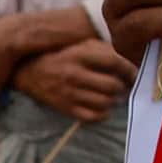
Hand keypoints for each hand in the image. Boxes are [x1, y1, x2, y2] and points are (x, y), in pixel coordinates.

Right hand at [15, 38, 135, 123]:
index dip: (130, 70)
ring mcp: (69, 93)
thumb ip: (104, 50)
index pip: (116, 62)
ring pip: (106, 102)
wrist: (28, 71)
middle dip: (123, 87)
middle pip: (113, 86)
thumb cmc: (62, 56)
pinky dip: (103, 113)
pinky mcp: (65, 108)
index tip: (133, 73)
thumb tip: (131, 61)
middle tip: (123, 86)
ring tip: (112, 95)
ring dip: (113, 100)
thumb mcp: (80, 46)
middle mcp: (74, 73)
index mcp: (80, 54)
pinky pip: (93, 117)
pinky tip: (102, 107)